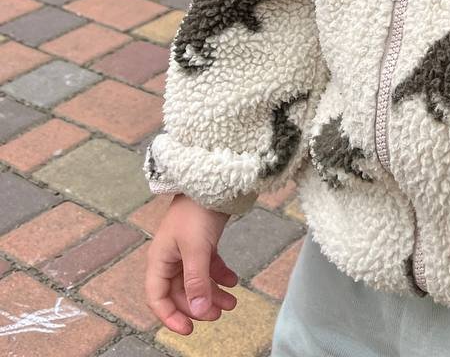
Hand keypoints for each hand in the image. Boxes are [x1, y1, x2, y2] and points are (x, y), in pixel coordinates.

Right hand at [145, 194, 237, 334]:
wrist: (212, 178)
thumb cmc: (197, 211)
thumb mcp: (196, 250)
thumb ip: (197, 282)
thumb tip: (199, 312)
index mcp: (160, 260)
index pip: (158, 298)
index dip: (170, 317)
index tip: (189, 330)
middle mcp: (170, 257)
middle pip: (180, 292)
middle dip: (198, 306)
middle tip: (219, 314)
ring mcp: (186, 249)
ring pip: (197, 281)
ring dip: (213, 293)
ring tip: (232, 303)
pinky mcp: (202, 241)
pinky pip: (209, 266)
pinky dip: (220, 275)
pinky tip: (234, 281)